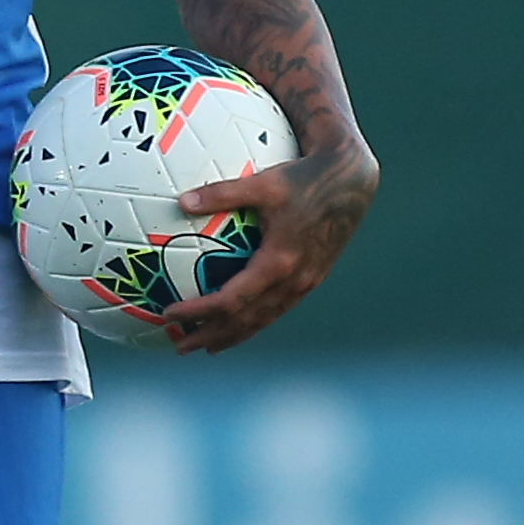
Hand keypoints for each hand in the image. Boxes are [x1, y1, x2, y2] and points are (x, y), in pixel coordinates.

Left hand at [160, 143, 377, 354]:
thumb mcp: (262, 183)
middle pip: (245, 321)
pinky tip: (243, 321)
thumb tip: (183, 200)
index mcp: (279, 262)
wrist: (352, 181)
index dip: (199, 312)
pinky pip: (279, 308)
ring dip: (234, 335)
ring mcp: (306, 282)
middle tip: (181, 346)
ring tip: (208, 345)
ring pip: (264, 319)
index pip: (230, 301)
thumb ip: (221, 192)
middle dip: (212, 336)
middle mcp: (294, 280)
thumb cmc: (305, 178)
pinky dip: (256, 320)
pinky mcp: (312, 277)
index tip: (171, 314)